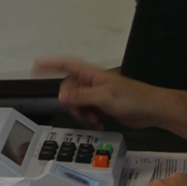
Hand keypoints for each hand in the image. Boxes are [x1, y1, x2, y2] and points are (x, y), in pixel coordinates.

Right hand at [33, 56, 154, 129]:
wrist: (150, 110)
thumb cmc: (133, 98)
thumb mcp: (104, 97)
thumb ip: (81, 96)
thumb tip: (61, 96)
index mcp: (90, 73)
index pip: (65, 64)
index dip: (49, 64)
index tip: (35, 66)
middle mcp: (91, 82)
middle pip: (68, 90)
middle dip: (72, 104)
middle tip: (83, 111)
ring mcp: (95, 94)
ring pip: (76, 103)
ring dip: (82, 114)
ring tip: (95, 118)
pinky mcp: (100, 105)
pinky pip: (85, 112)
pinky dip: (89, 119)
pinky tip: (99, 121)